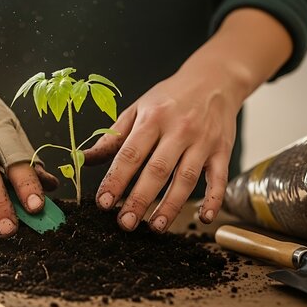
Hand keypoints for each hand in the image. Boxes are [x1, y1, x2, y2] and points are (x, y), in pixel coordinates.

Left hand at [83, 8, 293, 232]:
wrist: (215, 79)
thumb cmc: (171, 97)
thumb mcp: (138, 108)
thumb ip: (112, 136)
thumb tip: (83, 159)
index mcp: (153, 118)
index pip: (130, 153)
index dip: (116, 179)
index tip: (103, 202)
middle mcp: (179, 129)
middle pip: (157, 170)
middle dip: (139, 199)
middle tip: (125, 222)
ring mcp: (203, 141)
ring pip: (186, 179)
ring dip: (170, 206)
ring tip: (154, 227)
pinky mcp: (223, 150)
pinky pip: (219, 179)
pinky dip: (213, 200)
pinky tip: (203, 218)